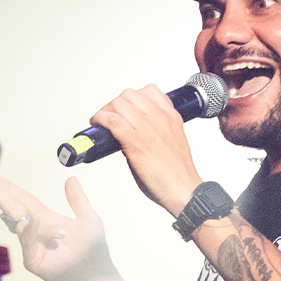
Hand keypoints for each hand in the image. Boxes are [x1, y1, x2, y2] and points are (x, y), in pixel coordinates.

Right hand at [0, 175, 117, 280]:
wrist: (97, 275)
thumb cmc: (94, 250)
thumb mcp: (88, 218)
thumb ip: (77, 199)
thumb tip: (71, 178)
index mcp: (46, 220)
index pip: (25, 201)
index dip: (13, 190)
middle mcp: (35, 232)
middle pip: (16, 210)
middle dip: (3, 195)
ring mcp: (32, 247)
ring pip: (19, 224)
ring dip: (10, 207)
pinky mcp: (33, 261)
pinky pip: (28, 243)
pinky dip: (29, 231)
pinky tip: (27, 220)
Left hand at [88, 85, 203, 215]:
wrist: (183, 189)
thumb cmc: (177, 172)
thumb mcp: (172, 141)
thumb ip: (158, 131)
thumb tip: (137, 131)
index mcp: (170, 117)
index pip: (150, 90)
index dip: (132, 97)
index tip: (124, 107)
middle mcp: (159, 118)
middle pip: (129, 95)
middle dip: (114, 104)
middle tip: (108, 115)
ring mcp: (147, 128)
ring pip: (118, 104)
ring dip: (105, 111)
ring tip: (100, 121)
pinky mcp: (135, 141)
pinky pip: (112, 120)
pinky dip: (100, 120)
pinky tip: (97, 125)